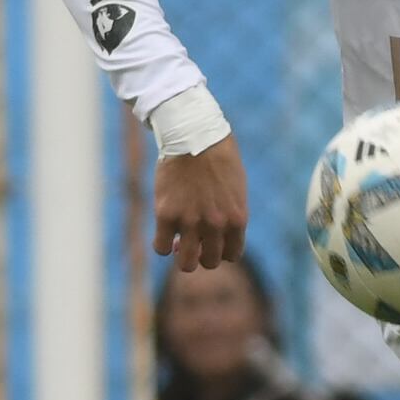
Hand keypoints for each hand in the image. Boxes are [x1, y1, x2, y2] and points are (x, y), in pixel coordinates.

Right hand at [153, 137, 248, 269]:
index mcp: (237, 219)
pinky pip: (161, 247)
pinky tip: (164, 232)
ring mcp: (191, 222)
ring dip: (182, 256)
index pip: (232, 254)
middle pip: (210, 262)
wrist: (194, 135)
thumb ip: (230, 214)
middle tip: (194, 240)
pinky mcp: (166, 215)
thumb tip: (216, 235)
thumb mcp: (235, 189)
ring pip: (186, 264)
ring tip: (178, 242)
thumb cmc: (217, 158)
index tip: (211, 240)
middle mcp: (216, 225)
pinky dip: (162, 245)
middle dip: (202, 254)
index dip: (221, 250)